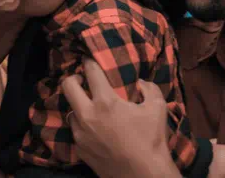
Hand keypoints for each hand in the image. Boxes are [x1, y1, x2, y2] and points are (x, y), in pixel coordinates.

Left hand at [62, 59, 180, 177]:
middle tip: (82, 79)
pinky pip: (75, 131)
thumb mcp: (157, 108)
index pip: (90, 72)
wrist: (143, 176)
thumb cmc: (151, 140)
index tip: (89, 59)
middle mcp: (87, 115)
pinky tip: (94, 129)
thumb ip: (149, 88)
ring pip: (70, 110)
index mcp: (105, 102)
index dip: (89, 61)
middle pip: (67, 86)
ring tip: (90, 106)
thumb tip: (140, 83)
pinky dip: (82, 126)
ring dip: (78, 105)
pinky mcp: (80, 150)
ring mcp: (80, 134)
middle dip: (73, 78)